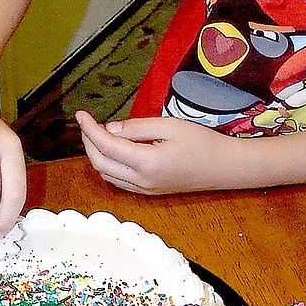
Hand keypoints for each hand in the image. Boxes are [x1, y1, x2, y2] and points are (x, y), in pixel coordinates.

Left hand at [76, 110, 237, 193]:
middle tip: (87, 122)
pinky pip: (118, 181)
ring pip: (107, 174)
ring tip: (97, 134)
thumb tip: (110, 129)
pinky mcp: (149, 192)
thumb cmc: (203, 143)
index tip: (81, 114)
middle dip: (88, 142)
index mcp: (147, 163)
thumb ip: (137, 128)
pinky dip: (108, 165)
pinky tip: (112, 150)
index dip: (90, 128)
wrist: (225, 168)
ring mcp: (145, 190)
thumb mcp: (170, 126)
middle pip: (100, 163)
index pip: (106, 145)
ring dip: (96, 154)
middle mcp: (142, 181)